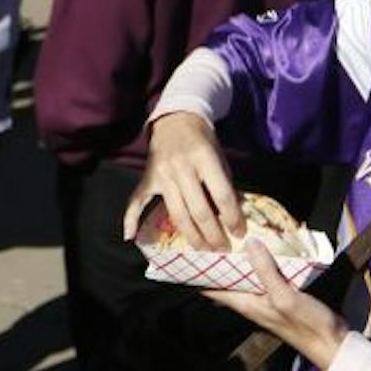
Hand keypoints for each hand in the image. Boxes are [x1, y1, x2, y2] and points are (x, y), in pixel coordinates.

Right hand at [122, 113, 243, 251]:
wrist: (175, 121)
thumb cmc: (203, 141)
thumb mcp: (220, 157)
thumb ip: (224, 184)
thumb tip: (233, 216)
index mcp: (204, 158)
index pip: (222, 195)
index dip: (233, 217)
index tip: (240, 233)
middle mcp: (181, 167)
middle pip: (199, 210)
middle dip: (213, 234)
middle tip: (223, 248)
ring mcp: (161, 174)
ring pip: (177, 213)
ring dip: (192, 236)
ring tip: (204, 249)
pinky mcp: (147, 178)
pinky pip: (136, 201)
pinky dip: (130, 219)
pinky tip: (130, 236)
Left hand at [204, 241, 349, 369]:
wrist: (333, 343)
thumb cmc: (307, 324)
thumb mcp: (284, 296)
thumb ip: (266, 271)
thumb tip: (249, 242)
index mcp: (244, 302)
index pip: (210, 286)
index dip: (197, 269)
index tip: (188, 247)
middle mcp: (250, 299)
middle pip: (226, 276)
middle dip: (217, 257)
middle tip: (211, 230)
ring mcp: (265, 296)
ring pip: (245, 273)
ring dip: (239, 256)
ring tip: (233, 231)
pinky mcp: (281, 293)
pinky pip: (264, 273)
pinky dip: (261, 260)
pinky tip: (265, 245)